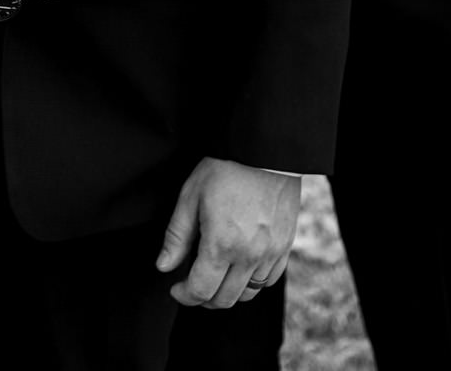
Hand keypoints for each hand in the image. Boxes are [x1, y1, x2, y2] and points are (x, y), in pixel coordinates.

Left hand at [157, 159, 300, 308]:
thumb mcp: (191, 196)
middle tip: (193, 283)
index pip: (200, 290)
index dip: (184, 295)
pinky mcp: (285, 246)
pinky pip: (269, 280)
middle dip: (203, 298)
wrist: (265, 151)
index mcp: (221, 244)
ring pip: (248, 294)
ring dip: (228, 291)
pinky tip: (240, 267)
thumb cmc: (225, 168)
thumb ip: (177, 236)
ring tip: (216, 275)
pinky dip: (253, 282)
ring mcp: (271, 253)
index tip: (177, 288)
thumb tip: (164, 267)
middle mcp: (249, 255)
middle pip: (224, 299)